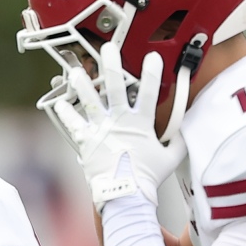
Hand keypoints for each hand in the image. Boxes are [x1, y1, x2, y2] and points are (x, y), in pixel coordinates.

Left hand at [39, 35, 185, 207]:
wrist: (125, 196)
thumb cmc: (146, 179)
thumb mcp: (169, 159)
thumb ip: (178, 143)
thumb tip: (187, 133)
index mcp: (140, 123)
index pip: (149, 92)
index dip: (152, 73)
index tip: (153, 56)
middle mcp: (119, 122)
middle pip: (115, 87)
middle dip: (112, 65)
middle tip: (108, 49)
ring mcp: (101, 130)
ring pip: (90, 100)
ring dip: (82, 84)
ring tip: (75, 70)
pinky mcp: (87, 142)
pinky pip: (74, 124)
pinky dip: (66, 113)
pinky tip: (58, 103)